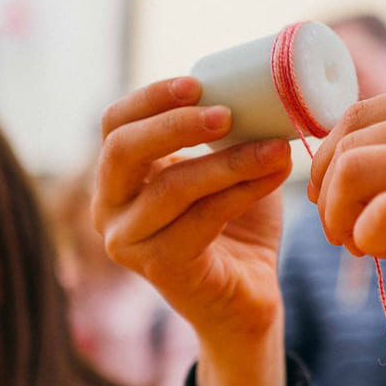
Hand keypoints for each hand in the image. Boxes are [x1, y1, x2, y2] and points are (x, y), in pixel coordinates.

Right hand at [92, 76, 292, 385]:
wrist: (246, 301)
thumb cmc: (235, 228)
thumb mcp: (223, 169)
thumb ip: (224, 133)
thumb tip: (255, 84)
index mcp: (117, 178)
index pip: (114, 124)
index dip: (150, 98)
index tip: (198, 83)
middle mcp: (108, 210)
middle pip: (122, 150)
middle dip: (176, 124)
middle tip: (227, 113)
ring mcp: (127, 243)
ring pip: (172, 186)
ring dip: (230, 161)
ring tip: (276, 147)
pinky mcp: (159, 267)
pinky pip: (200, 218)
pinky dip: (241, 191)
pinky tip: (275, 175)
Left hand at [308, 78, 385, 264]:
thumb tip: (333, 166)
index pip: (358, 115)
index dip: (326, 161)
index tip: (330, 198)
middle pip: (349, 146)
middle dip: (328, 197)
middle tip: (345, 232)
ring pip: (353, 171)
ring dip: (340, 218)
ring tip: (364, 243)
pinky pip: (385, 212)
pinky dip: (369, 236)